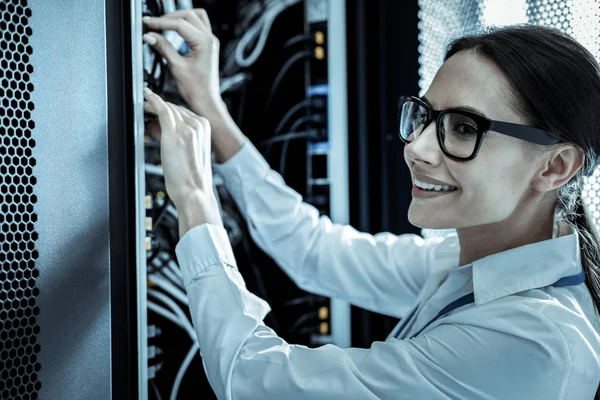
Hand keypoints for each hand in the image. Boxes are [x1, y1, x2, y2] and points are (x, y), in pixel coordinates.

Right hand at [142, 9, 220, 113]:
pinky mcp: (207, 45)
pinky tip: (174, 29)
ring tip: (163, 23)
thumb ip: (163, 48)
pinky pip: (197, 26)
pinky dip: (185, 24)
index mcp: (205, 43)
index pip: (180, 24)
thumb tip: (150, 36)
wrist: (206, 100)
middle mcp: (210, 40)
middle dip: (169, 17)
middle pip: (188, 15)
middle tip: (153, 23)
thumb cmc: (196, 89)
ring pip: (195, 17)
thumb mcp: (176, 67)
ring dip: (179, 17)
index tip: (148, 23)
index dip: (161, 22)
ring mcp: (210, 41)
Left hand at [143, 87, 222, 233]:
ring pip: (168, 108)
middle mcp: (198, 125)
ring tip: (145, 107)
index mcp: (205, 129)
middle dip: (161, 109)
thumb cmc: (192, 180)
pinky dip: (153, 100)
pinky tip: (146, 96)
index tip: (159, 112)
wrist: (194, 192)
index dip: (169, 111)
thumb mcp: (193, 155)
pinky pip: (162, 109)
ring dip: (154, 106)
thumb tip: (164, 131)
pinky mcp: (173, 133)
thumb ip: (184, 139)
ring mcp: (186, 127)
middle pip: (175, 108)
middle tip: (148, 111)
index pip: (184, 112)